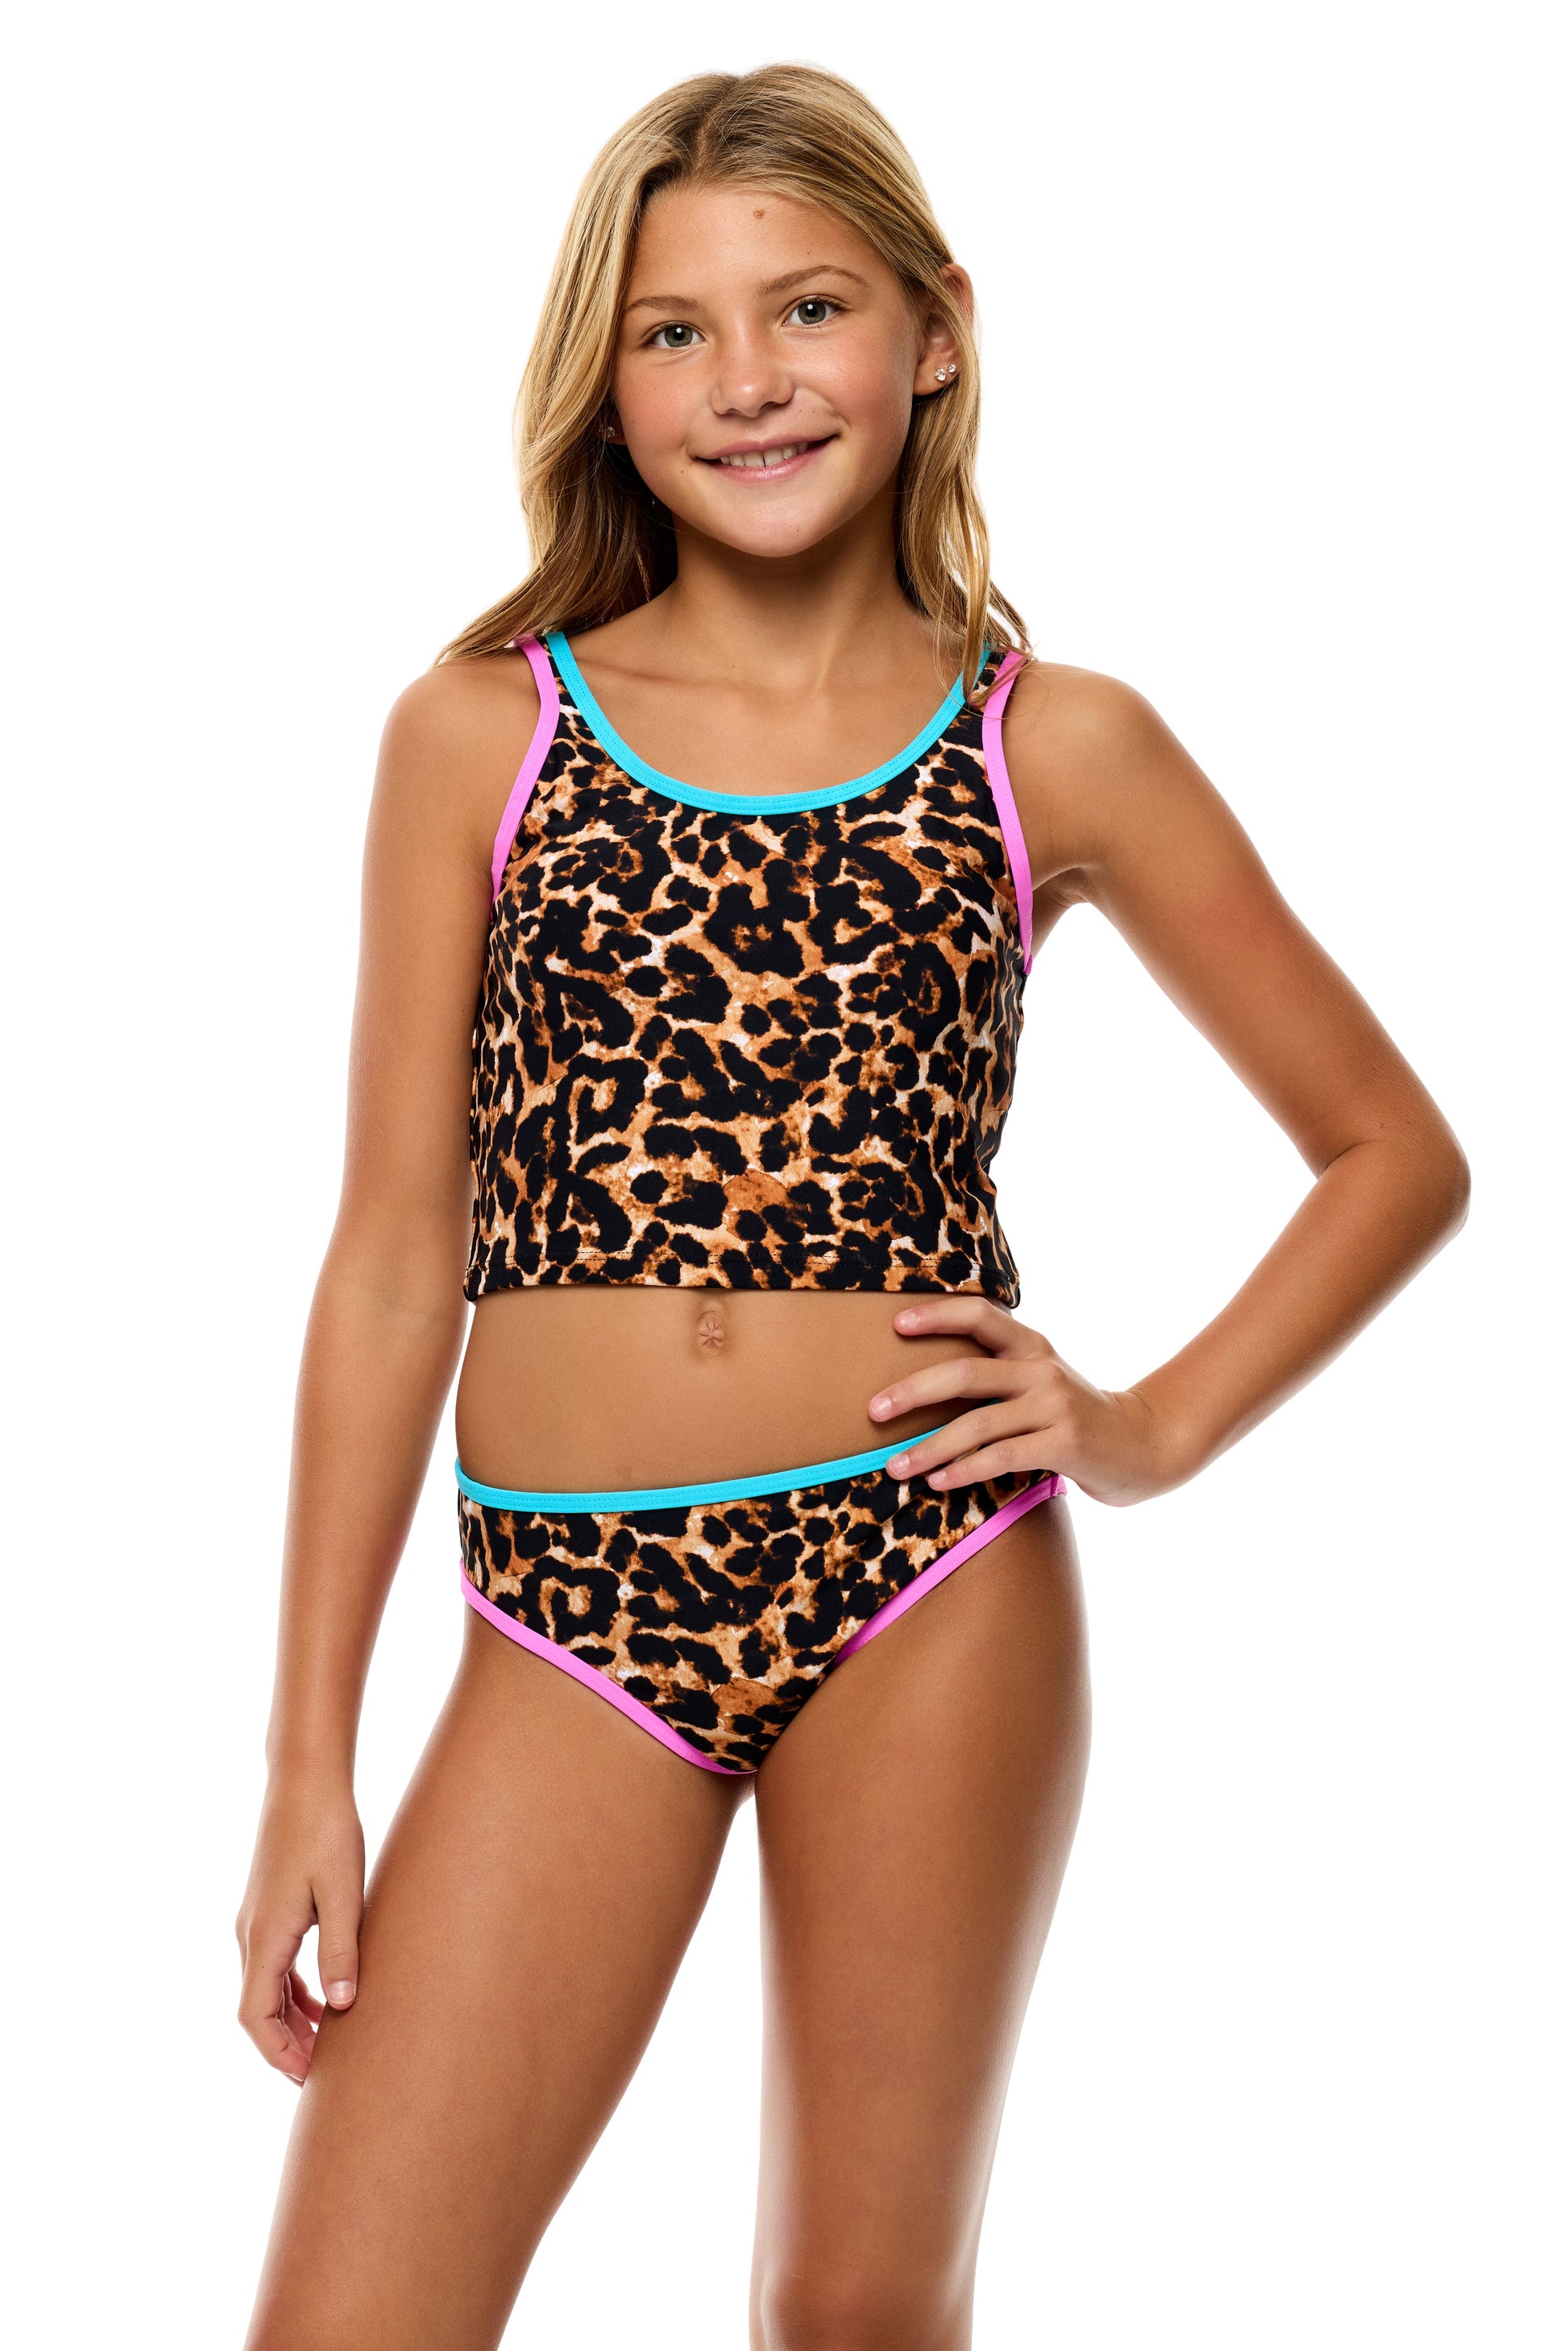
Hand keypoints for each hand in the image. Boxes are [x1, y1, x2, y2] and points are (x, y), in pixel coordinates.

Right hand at [235, 1774, 365, 2085]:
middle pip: (258, 2009)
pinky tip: (327, 1997)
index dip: (278, 2054)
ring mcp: (256, 1920)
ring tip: (330, 2045)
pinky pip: (274, 1965)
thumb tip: (344, 2008)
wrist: (305, 1779)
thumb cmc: (327, 1830)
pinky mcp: (269, 1907)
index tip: (309, 2080)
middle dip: (287, 2046)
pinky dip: (295, 1990)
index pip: (256, 2017)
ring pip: (266, 1988)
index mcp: (264, 1937)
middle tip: (325, 2075)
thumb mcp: (343, 1892)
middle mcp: (250, 1934)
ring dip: (292, 2020)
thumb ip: (341, 1950)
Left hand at [868, 1297, 1187, 1507]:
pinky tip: (938, 1481)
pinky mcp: (1065, 1443)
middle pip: (964, 1372)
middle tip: (873, 1411)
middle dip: (912, 1391)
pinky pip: (1001, 1456)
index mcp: (1031, 1345)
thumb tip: (922, 1384)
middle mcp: (1041, 1367)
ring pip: (977, 1423)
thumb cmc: (1075, 1416)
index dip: (936, 1315)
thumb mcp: (1041, 1381)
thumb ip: (998, 1374)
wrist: (1143, 1445)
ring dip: (929, 1447)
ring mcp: (1055, 1405)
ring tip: (895, 1466)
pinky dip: (963, 1470)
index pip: (979, 1315)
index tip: (894, 1324)